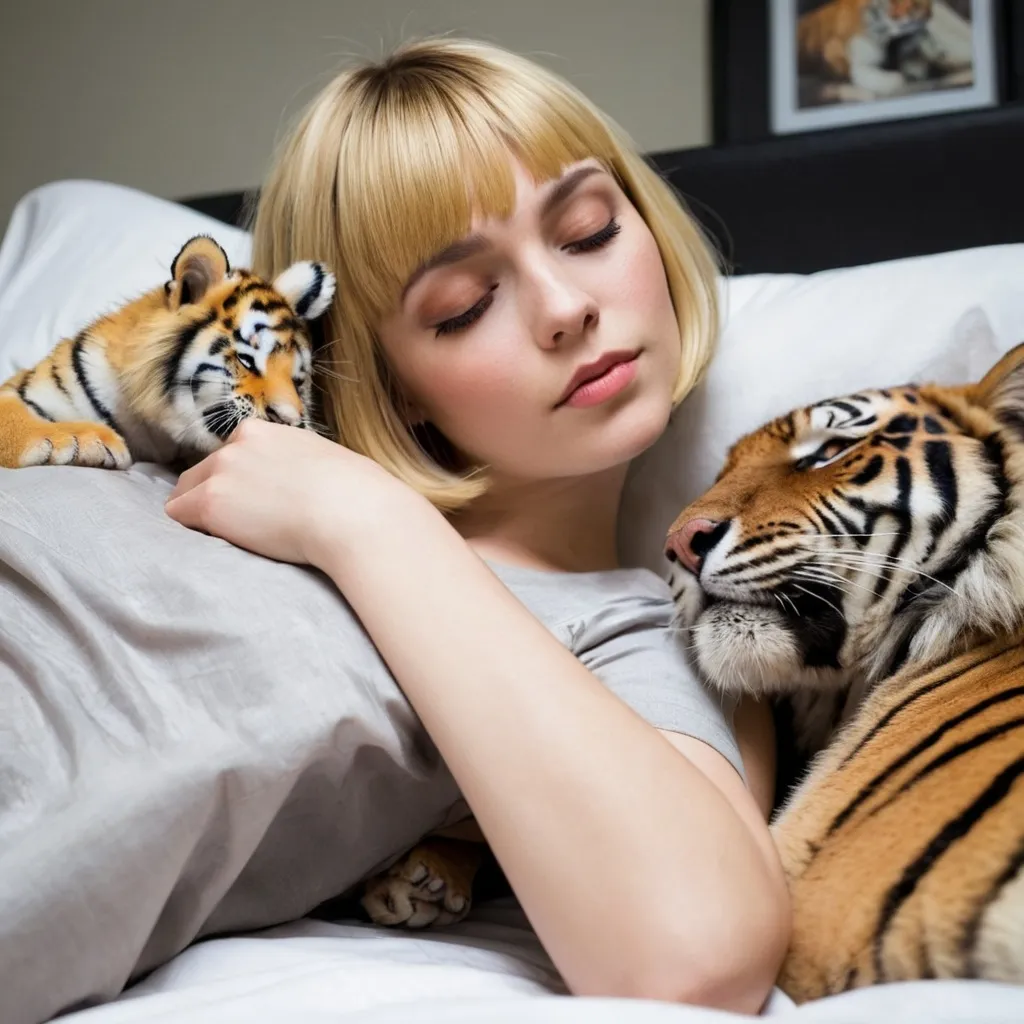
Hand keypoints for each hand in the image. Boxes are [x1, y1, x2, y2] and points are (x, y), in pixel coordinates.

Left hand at [164, 418, 410, 565]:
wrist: (352, 512)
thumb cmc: (354, 493)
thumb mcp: (323, 460)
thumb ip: (296, 464)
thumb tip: (302, 483)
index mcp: (263, 431)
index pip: (231, 453)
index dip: (238, 479)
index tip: (252, 498)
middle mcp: (236, 445)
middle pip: (202, 471)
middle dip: (213, 494)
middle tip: (238, 523)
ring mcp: (221, 472)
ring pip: (184, 493)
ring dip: (200, 513)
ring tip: (230, 536)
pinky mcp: (211, 504)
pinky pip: (180, 516)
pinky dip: (193, 531)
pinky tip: (220, 542)